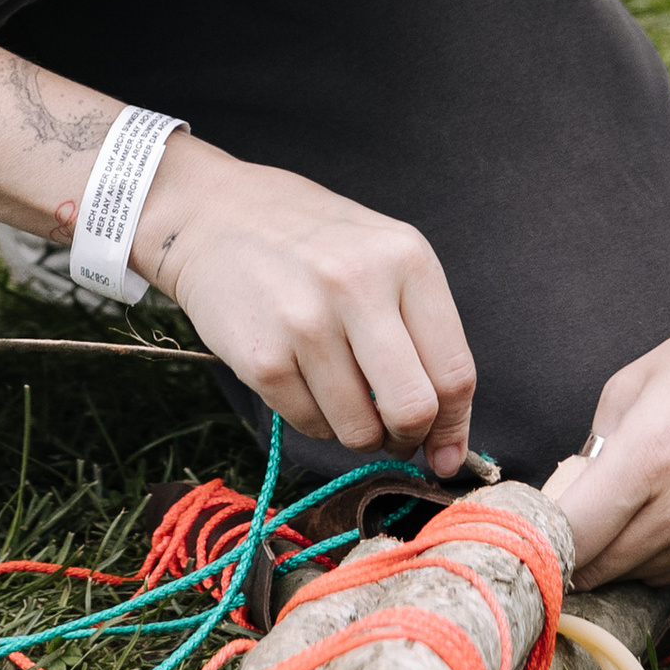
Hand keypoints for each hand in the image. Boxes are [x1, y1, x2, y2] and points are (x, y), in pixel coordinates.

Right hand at [106, 136, 476, 476]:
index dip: (455, 427)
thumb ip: (422, 331)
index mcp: (406, 258)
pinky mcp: (263, 358)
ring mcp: (307, 323)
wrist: (215, 215)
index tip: (446, 454)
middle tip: (394, 434)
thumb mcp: (381, 254)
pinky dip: (316, 421)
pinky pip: (311, 425)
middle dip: (408, 437)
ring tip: (345, 400)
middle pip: (413, 410)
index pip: (454, 372)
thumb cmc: (311, 241)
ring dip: (359, 433)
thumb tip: (446, 438)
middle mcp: (359, 286)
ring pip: (359, 430)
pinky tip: (305, 383)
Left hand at [543, 198, 669, 582]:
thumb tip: (570, 495)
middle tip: (572, 521)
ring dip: (623, 554)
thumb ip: (594, 449)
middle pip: (601, 567)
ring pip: (643, 576)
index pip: (570, 537)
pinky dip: (668, 555)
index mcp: (649, 459)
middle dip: (576, 550)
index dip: (540, 539)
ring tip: (632, 506)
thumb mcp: (634, 384)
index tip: (528, 531)